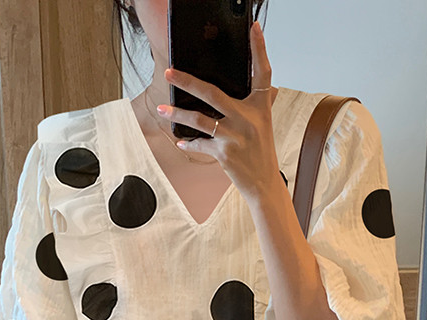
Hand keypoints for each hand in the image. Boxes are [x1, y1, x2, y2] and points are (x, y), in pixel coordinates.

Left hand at [161, 20, 281, 204]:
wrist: (264, 184)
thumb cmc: (262, 153)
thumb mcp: (263, 125)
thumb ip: (256, 106)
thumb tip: (264, 88)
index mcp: (260, 107)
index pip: (262, 73)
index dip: (259, 49)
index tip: (254, 28)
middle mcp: (248, 119)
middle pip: (212, 93)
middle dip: (187, 82)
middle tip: (169, 72)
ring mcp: (235, 136)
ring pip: (198, 119)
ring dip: (177, 115)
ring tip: (162, 111)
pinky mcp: (224, 153)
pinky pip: (200, 143)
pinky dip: (189, 143)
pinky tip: (180, 140)